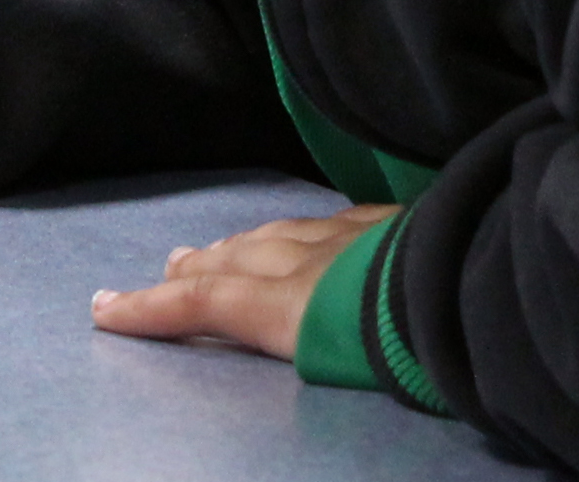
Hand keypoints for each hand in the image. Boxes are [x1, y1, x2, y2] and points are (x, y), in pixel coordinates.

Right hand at [88, 203, 396, 356]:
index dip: (152, 308)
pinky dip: (303, 229)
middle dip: (190, 271)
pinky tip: (308, 227)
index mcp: (291, 305)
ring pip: (277, 236)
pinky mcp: (393, 224)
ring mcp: (353, 237)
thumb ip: (320, 344)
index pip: (207, 303)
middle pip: (235, 264)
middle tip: (162, 271)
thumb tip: (309, 339)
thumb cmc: (414, 341)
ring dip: (238, 245)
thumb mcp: (351, 356)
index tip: (104, 309)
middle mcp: (310, 263)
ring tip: (214, 250)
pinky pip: (332, 222)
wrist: (475, 281)